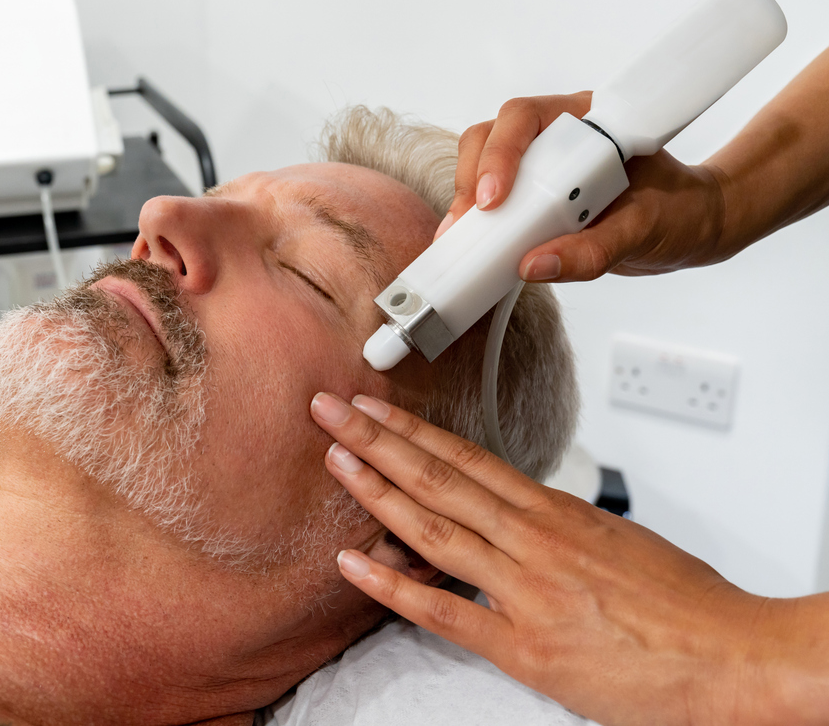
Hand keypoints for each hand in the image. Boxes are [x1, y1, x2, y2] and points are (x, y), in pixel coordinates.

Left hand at [308, 391, 821, 725]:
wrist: (734, 656)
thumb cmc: (686, 605)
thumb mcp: (617, 543)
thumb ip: (561, 530)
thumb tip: (525, 521)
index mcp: (557, 512)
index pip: (467, 457)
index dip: (413, 430)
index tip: (375, 407)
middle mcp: (533, 539)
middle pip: (438, 477)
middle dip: (376, 440)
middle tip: (329, 409)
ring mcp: (524, 589)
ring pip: (433, 528)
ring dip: (376, 491)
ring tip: (334, 460)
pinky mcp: (524, 646)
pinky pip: (443, 612)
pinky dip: (393, 586)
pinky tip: (354, 563)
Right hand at [441, 93, 728, 281]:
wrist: (691, 225)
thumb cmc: (677, 213)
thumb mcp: (644, 232)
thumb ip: (593, 250)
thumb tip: (534, 266)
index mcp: (589, 120)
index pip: (526, 118)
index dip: (501, 153)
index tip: (494, 199)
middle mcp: (558, 134)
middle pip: (490, 137)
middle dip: (473, 177)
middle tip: (470, 222)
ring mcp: (540, 163)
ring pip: (481, 164)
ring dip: (468, 200)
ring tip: (465, 237)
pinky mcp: (531, 194)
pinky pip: (492, 199)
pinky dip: (479, 222)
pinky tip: (474, 246)